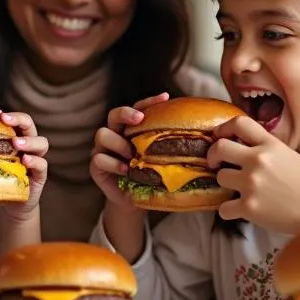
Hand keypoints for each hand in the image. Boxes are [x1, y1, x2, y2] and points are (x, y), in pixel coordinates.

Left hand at [0, 105, 48, 222]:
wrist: (8, 206)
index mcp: (13, 138)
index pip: (10, 119)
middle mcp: (26, 145)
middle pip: (29, 124)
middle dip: (18, 119)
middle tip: (5, 120)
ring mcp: (35, 159)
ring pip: (41, 143)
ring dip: (28, 140)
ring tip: (16, 143)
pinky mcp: (39, 176)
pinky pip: (42, 165)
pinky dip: (35, 161)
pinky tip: (25, 160)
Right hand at [89, 93, 169, 208]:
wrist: (133, 202)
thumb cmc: (149, 178)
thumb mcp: (160, 161)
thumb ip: (169, 148)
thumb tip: (203, 139)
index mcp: (131, 130)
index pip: (138, 108)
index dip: (149, 101)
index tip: (165, 97)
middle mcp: (115, 135)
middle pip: (114, 114)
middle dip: (126, 113)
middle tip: (139, 119)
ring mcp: (103, 149)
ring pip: (102, 134)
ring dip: (119, 143)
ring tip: (132, 155)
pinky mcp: (96, 167)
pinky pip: (99, 158)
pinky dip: (113, 163)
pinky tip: (126, 171)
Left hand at [207, 115, 299, 233]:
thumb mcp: (289, 155)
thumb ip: (266, 148)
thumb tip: (243, 146)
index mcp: (271, 145)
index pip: (240, 123)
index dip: (224, 128)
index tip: (219, 136)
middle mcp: (258, 160)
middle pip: (220, 148)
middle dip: (213, 155)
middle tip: (215, 163)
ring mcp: (252, 183)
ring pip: (220, 177)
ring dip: (226, 184)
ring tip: (240, 190)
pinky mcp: (248, 207)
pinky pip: (223, 207)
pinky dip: (229, 211)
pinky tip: (240, 211)